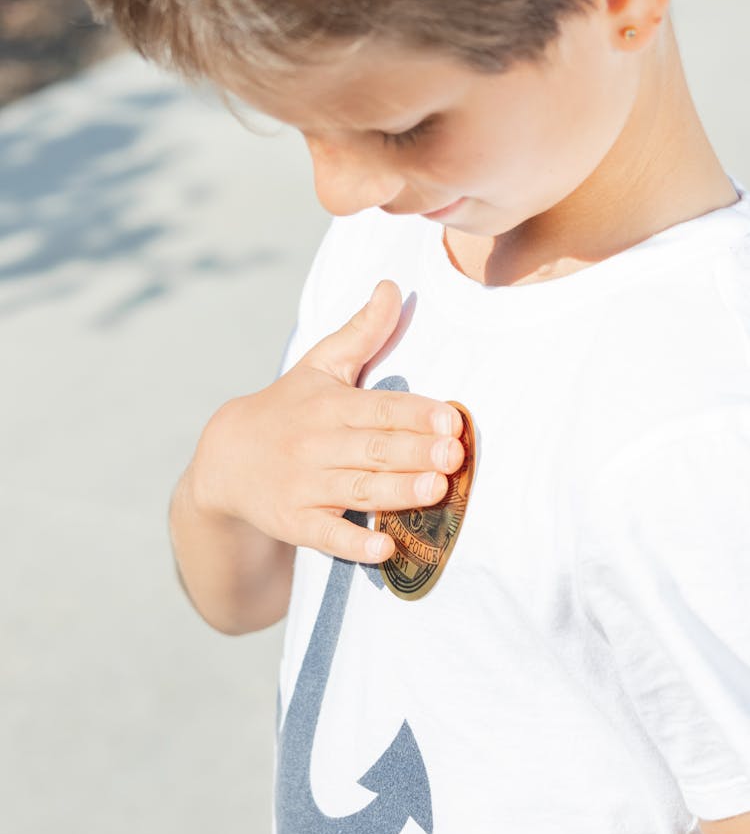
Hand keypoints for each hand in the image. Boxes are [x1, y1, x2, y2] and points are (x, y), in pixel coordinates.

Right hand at [190, 280, 464, 563]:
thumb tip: (391, 285)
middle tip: (453, 456)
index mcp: (330, 404)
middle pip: (373, 449)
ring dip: (397, 491)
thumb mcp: (320, 364)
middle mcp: (318, 443)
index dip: (414, 413)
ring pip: (357, 489)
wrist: (225, 458)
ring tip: (435, 491)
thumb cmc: (289, 406)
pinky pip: (326, 534)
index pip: (378, 408)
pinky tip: (386, 548)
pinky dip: (354, 543)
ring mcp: (304, 485)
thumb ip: (361, 330)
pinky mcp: (294, 521)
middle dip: (414, 452)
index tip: (450, 418)